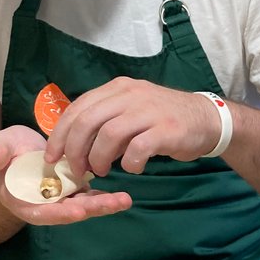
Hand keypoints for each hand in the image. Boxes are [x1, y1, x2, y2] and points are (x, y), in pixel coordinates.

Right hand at [0, 125, 133, 225]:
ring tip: (125, 199)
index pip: (40, 212)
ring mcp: (61, 198)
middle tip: (115, 203)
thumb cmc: (3, 154)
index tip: (77, 212)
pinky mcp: (74, 189)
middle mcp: (45, 204)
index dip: (58, 213)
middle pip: (69, 210)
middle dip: (92, 208)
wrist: (14, 154)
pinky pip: (91, 193)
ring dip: (105, 203)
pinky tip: (124, 192)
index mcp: (23, 200)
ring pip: (84, 204)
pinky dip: (106, 193)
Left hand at [42, 78, 221, 179]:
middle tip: (76, 170)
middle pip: (87, 121)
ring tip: (102, 171)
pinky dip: (129, 163)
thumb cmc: (163, 118)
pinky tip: (132, 168)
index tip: (53, 156)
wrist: (206, 119)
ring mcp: (149, 111)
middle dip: (75, 150)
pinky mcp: (166, 130)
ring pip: (108, 135)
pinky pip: (137, 149)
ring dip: (98, 158)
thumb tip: (74, 144)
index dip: (60, 134)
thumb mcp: (131, 109)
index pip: (78, 108)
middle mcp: (131, 95)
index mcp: (118, 88)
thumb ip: (105, 120)